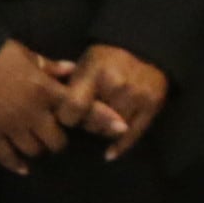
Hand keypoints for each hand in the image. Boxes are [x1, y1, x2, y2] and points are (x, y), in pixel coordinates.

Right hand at [0, 40, 71, 173]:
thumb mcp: (27, 54)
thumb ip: (50, 66)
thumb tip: (71, 69)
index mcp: (45, 91)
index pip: (72, 112)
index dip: (77, 117)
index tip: (74, 119)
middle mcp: (32, 114)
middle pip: (56, 141)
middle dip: (58, 140)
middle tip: (54, 136)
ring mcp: (10, 128)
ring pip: (33, 151)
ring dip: (38, 150)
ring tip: (38, 146)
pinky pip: (5, 157)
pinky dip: (15, 165)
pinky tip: (22, 168)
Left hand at [52, 44, 169, 157]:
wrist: (147, 48)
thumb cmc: (108, 57)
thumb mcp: (84, 63)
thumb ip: (68, 84)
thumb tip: (50, 110)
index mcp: (96, 71)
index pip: (73, 108)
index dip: (65, 117)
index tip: (65, 117)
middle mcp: (118, 84)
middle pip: (92, 123)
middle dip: (85, 123)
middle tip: (85, 117)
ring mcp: (137, 96)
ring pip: (110, 131)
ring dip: (102, 131)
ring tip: (100, 122)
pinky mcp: (153, 105)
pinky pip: (133, 135)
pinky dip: (120, 146)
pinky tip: (109, 154)